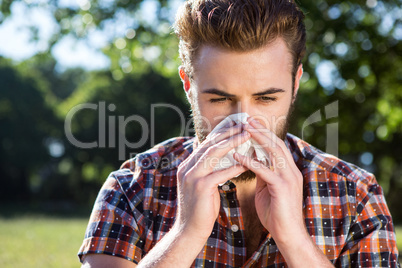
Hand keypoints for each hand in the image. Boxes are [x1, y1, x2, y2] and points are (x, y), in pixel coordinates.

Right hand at [175, 123, 249, 240]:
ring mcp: (192, 177)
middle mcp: (187, 168)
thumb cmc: (200, 209)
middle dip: (227, 132)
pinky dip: (234, 166)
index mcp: (187, 166)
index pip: (205, 144)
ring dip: (232, 143)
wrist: (189, 231)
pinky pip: (220, 173)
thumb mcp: (203, 185)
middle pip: (209, 144)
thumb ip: (208, 170)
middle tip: (244, 125)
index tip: (236, 126)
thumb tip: (223, 157)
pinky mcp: (201, 187)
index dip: (221, 133)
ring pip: (213, 153)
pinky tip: (247, 163)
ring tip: (247, 135)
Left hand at [233, 118, 305, 245]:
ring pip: (273, 152)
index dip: (263, 133)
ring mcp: (288, 178)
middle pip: (276, 143)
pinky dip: (251, 161)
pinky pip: (265, 171)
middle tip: (246, 118)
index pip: (276, 145)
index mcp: (288, 170)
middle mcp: (291, 170)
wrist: (288, 235)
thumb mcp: (267, 188)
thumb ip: (262, 173)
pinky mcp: (282, 188)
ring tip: (242, 128)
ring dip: (257, 138)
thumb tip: (252, 159)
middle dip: (260, 129)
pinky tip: (237, 156)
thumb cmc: (276, 213)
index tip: (249, 122)